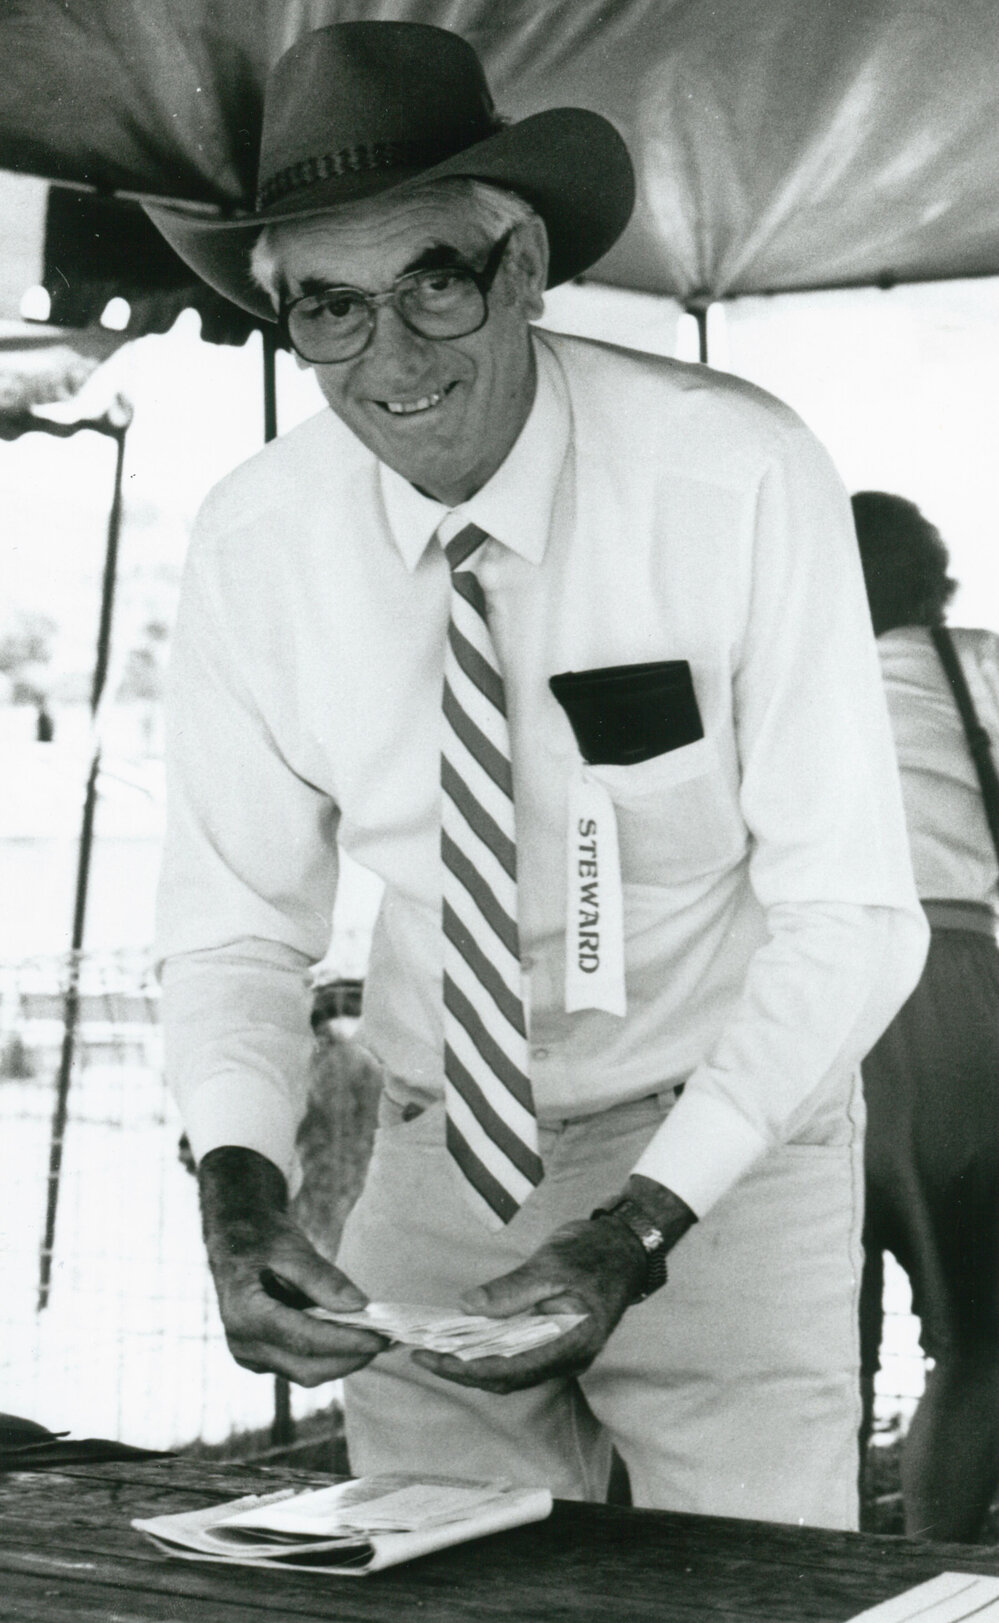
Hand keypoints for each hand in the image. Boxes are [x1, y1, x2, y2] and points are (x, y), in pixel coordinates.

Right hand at [199, 1147, 387, 1386]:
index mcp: (244, 1313)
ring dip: (342, 1361)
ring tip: (374, 1340)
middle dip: (350, 1358)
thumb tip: (358, 1306)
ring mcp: (249, 1355)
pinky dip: (327, 1357)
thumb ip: (322, 1278)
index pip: (304, 1339)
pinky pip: (299, 1366)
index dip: (346, 1343)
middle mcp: (242, 1343)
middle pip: (307, 1367)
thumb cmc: (262, 1237)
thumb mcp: (291, 1247)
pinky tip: (350, 1338)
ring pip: (305, 1373)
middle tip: (386, 1340)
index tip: (380, 1339)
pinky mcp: (260, 1358)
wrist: (235, 1240)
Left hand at [413, 1175, 695, 1394]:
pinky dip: (489, 1352)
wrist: (626, 1245)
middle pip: (506, 1377)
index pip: (508, 1368)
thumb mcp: (550, 1265)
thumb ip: (511, 1290)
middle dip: (461, 1369)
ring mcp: (565, 1353)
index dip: (465, 1367)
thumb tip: (468, 1307)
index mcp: (571, 1342)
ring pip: (511, 1371)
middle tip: (422, 1354)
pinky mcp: (558, 1342)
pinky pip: (519, 1357)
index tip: (432, 1358)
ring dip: (473, 1363)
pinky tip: (467, 1338)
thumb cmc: (593, 1251)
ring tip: (436, 1349)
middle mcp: (569, 1358)